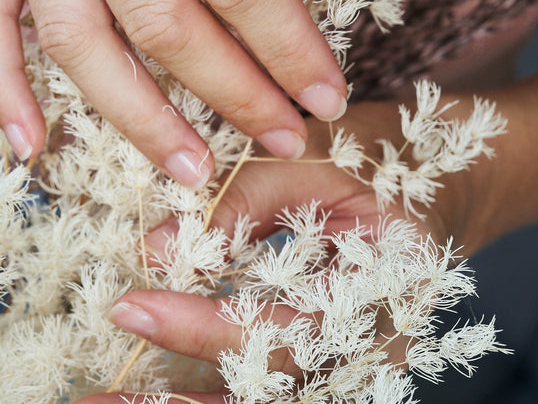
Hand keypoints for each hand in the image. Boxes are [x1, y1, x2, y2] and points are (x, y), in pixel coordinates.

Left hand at [78, 101, 457, 402]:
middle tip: (95, 398)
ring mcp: (346, 361)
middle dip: (178, 398)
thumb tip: (157, 248)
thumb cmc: (384, 157)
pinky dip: (208, 388)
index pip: (281, 337)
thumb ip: (243, 201)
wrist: (443, 177)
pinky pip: (264, 386)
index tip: (131, 308)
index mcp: (381, 300)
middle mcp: (368, 351)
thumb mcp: (317, 159)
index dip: (202, 327)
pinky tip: (155, 388)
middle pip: (267, 396)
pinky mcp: (322, 355)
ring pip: (262, 402)